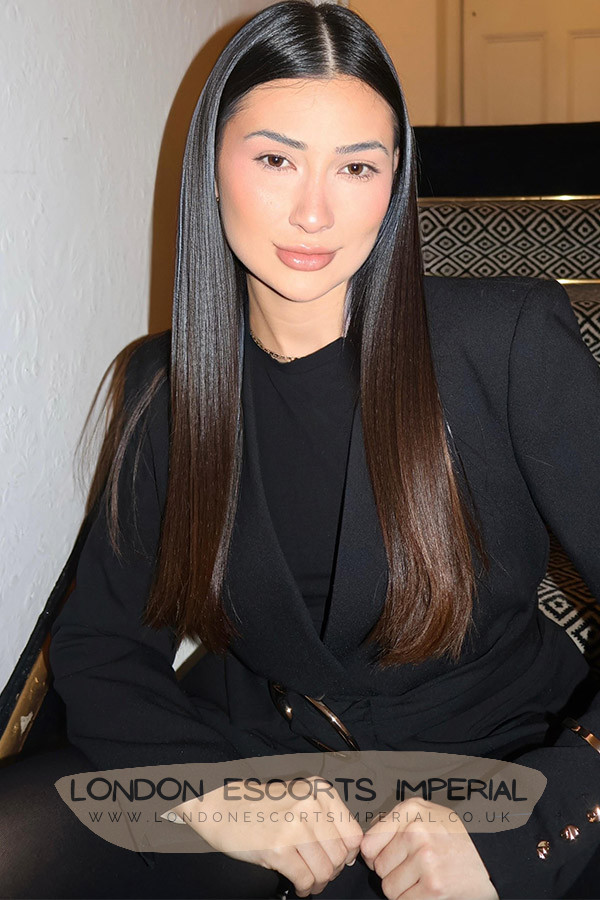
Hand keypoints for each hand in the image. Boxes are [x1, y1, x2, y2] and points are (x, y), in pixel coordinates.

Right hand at [168, 774, 362, 896]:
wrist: (223, 806)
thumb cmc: (263, 806)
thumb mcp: (300, 799)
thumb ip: (326, 820)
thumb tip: (350, 854)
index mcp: (319, 791)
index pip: (354, 833)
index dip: (348, 853)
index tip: (338, 859)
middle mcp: (311, 805)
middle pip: (341, 855)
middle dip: (333, 871)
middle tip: (319, 873)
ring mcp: (295, 826)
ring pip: (326, 870)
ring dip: (319, 882)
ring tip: (309, 880)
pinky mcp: (279, 848)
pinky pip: (306, 879)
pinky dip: (305, 888)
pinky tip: (298, 884)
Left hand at [360, 798, 498, 899]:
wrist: (493, 858)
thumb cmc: (458, 837)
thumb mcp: (428, 813)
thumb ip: (397, 821)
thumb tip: (367, 841)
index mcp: (411, 810)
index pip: (368, 841)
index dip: (374, 856)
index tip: (385, 858)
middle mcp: (416, 831)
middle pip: (378, 867)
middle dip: (392, 873)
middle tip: (413, 869)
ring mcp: (425, 859)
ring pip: (388, 887)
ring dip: (402, 889)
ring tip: (422, 879)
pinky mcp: (434, 886)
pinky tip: (427, 890)